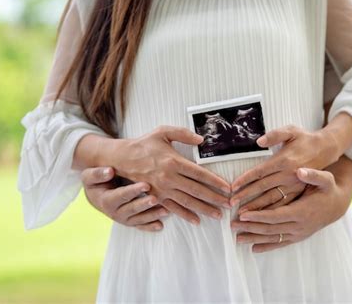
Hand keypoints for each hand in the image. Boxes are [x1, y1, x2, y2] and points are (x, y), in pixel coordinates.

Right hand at [82, 166, 168, 231]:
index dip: (133, 191)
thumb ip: (98, 174)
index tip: (146, 185)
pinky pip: (141, 226)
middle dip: (144, 204)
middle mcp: (115, 212)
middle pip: (132, 209)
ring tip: (165, 211)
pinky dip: (150, 227)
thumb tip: (109, 171)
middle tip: (155, 199)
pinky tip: (160, 226)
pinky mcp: (131, 222)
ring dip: (152, 216)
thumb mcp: (90, 176)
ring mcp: (124, 219)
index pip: (121, 196)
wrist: (97, 196)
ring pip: (139, 219)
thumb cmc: (96, 183)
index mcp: (106, 200)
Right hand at [103, 125, 230, 224]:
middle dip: (215, 198)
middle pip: (197, 190)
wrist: (122, 158)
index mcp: (174, 161)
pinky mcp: (156, 197)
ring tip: (218, 215)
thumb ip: (183, 134)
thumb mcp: (163, 132)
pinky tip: (197, 220)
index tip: (228, 188)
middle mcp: (169, 177)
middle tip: (229, 204)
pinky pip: (173, 208)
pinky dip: (186, 215)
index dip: (215, 181)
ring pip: (188, 202)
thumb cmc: (145, 144)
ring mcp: (162, 190)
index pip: (200, 173)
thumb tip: (202, 140)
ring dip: (204, 209)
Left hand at [230, 124, 339, 210]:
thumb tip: (259, 141)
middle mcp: (289, 175)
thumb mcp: (292, 130)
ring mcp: (295, 186)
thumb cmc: (305, 138)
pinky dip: (271, 213)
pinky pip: (284, 205)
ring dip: (257, 208)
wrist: (327, 150)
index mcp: (284, 160)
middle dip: (246, 196)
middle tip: (231, 203)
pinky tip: (261, 219)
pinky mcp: (299, 192)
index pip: (260, 172)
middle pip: (263, 188)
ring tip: (242, 215)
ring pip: (273, 200)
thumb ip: (275, 134)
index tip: (232, 187)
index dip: (246, 179)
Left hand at [231, 165, 351, 252]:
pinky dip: (267, 246)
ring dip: (255, 238)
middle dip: (251, 227)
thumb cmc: (328, 189)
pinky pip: (280, 243)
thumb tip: (301, 171)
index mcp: (302, 211)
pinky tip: (253, 249)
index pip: (276, 215)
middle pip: (271, 229)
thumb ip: (314, 175)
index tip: (243, 213)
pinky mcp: (298, 237)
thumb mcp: (325, 179)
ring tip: (237, 238)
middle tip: (233, 225)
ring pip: (273, 238)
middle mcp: (300, 226)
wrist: (338, 205)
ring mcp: (299, 233)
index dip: (259, 215)